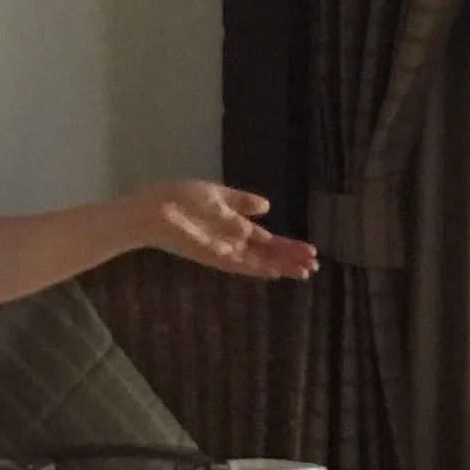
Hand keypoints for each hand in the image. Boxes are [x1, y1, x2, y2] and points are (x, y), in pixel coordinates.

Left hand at [131, 181, 317, 281]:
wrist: (156, 208)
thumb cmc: (181, 198)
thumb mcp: (218, 196)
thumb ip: (241, 202)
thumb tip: (267, 206)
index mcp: (233, 228)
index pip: (266, 241)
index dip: (287, 246)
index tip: (310, 251)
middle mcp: (231, 244)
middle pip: (267, 255)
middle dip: (290, 259)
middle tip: (314, 266)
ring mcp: (223, 252)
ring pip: (258, 263)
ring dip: (281, 267)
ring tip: (303, 271)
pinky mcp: (214, 257)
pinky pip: (239, 266)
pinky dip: (257, 269)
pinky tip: (275, 273)